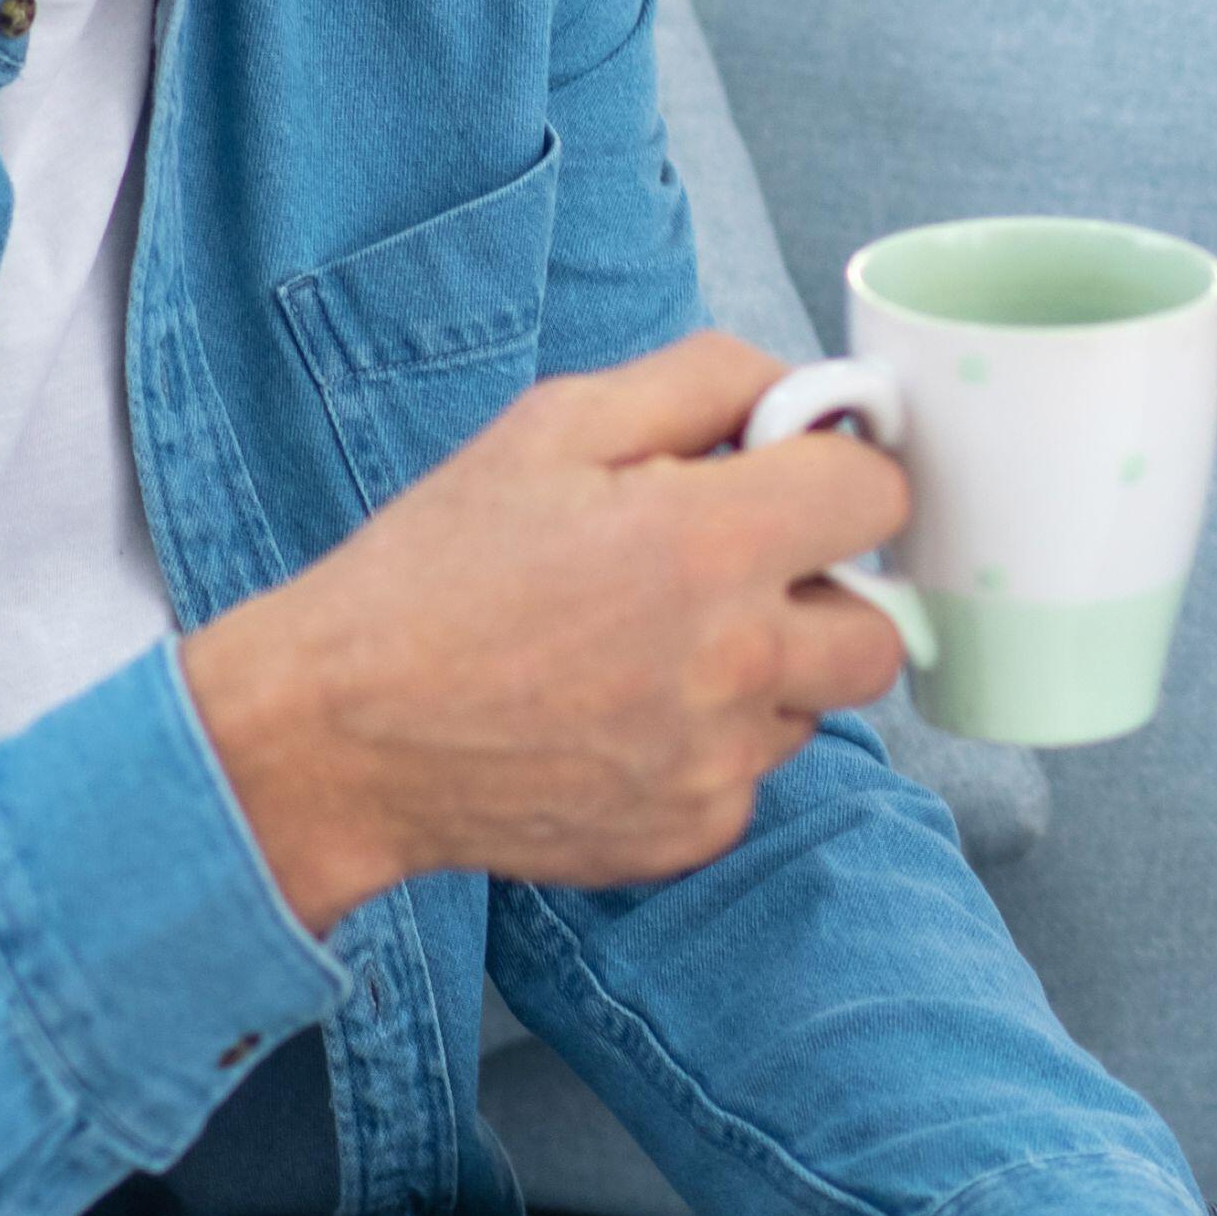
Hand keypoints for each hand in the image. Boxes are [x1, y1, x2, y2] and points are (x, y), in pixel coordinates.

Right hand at [176, 333, 914, 929]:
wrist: (335, 735)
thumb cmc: (434, 569)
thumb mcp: (554, 424)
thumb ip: (705, 382)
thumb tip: (809, 392)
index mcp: (710, 544)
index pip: (878, 494)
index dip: (835, 471)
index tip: (790, 477)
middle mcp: (736, 664)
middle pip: (881, 628)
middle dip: (823, 589)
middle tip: (730, 572)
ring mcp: (718, 764)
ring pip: (814, 706)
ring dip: (766, 672)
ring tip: (647, 648)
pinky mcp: (692, 834)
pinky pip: (750, 775)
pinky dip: (706, 746)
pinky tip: (614, 718)